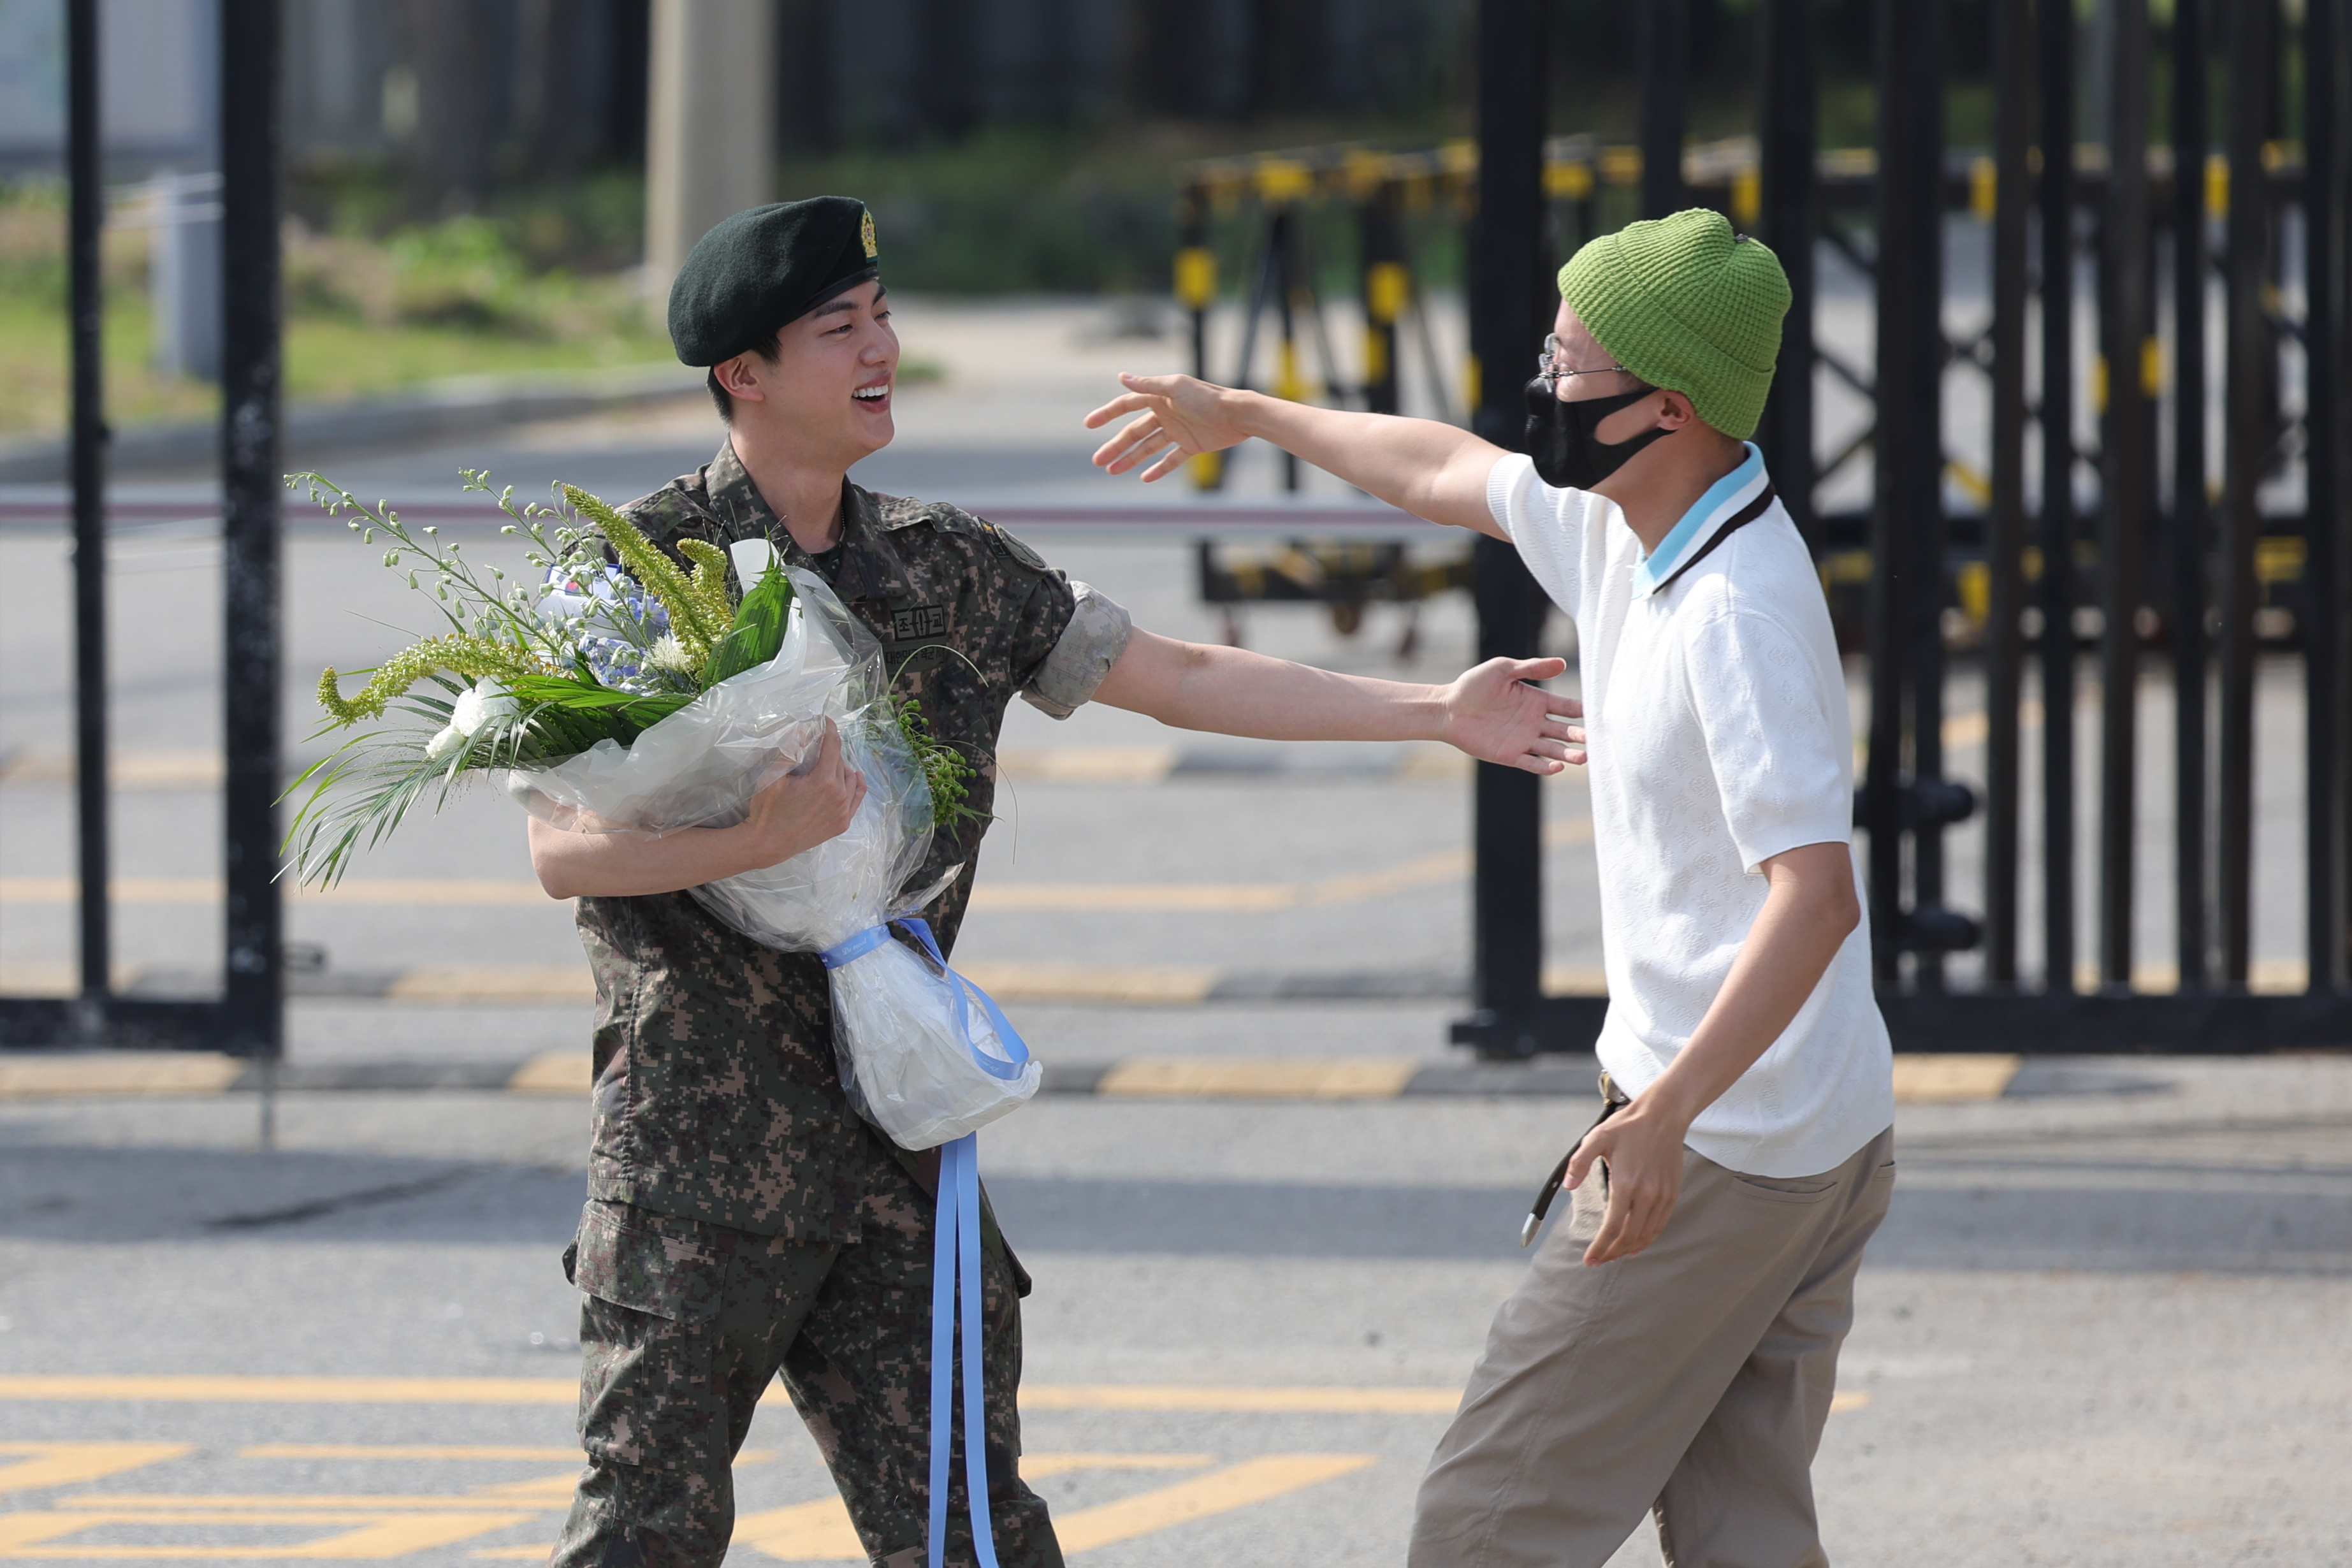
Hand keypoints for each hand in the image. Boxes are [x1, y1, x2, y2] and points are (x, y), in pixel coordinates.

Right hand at [732, 720, 865, 868]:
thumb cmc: (767, 809)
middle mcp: (839, 796)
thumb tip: (802, 730)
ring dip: (843, 768)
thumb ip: (788, 751)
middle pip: (841, 763)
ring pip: (852, 780)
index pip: (833, 746)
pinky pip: (857, 799)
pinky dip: (856, 786)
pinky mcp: (842, 824)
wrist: (768, 844)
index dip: (829, 729)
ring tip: (832, 763)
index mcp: (824, 781)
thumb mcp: (772, 776)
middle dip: (831, 751)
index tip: (826, 720)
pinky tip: (855, 778)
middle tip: (818, 748)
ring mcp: (843, 812)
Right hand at [1084, 372, 1252, 481]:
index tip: (1089, 424)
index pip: (1126, 405)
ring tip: (1112, 471)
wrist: (1238, 415)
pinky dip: (1158, 469)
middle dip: (1115, 446)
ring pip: (1148, 447)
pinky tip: (1144, 478)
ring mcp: (1177, 431)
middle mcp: (1166, 413)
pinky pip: (1171, 460)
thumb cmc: (1207, 397)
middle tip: (1097, 461)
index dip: (1107, 414)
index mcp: (1159, 397)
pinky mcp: (1191, 445)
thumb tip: (1120, 377)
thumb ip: (1147, 385)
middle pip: (1133, 432)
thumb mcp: (1175, 387)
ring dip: (1130, 459)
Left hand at [1438, 658, 1585, 773]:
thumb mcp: (1503, 669)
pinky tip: (1558, 767)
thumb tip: (1562, 663)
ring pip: (1553, 750)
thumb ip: (1532, 668)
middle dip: (1580, 735)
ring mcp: (1523, 740)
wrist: (1447, 709)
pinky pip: (1532, 763)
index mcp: (1536, 701)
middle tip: (1595, 739)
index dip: (1582, 710)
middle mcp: (1534, 722)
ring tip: (1584, 758)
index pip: (1566, 707)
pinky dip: (1545, 767)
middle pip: (1564, 731)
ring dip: (1569, 755)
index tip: (1600, 714)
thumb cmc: (1473, 685)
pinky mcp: (1510, 755)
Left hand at [1566, 1100, 1689, 1264]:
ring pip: (1646, 1234)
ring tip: (1614, 1254)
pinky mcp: (1672, 1194)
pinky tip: (1636, 1243)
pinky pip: (1660, 1224)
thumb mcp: (1596, 1138)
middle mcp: (1646, 1194)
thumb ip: (1579, 1163)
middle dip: (1612, 1253)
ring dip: (1629, 1249)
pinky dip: (1647, 1238)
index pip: (1612, 1228)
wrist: (1663, 1116)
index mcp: (1625, 1184)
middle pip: (1629, 1237)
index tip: (1589, 1259)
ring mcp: (1662, 1196)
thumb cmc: (1627, 1127)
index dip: (1599, 1248)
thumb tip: (1568, 1186)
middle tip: (1598, 1260)